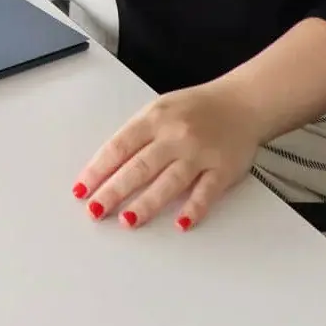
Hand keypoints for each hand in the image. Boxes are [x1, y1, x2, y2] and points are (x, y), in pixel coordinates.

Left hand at [71, 81, 263, 231]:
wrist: (244, 102)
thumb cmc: (197, 108)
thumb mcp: (160, 109)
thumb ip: (138, 135)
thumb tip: (107, 167)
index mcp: (154, 118)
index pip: (118, 147)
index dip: (97, 170)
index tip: (81, 190)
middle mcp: (175, 135)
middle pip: (139, 167)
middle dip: (113, 191)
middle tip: (95, 211)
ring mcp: (200, 153)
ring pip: (169, 181)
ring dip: (147, 203)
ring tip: (128, 221)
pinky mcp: (223, 169)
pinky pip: (207, 191)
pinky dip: (194, 208)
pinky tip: (181, 223)